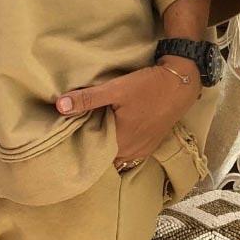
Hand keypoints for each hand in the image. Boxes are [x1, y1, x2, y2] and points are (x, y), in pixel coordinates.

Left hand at [55, 58, 201, 168]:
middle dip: (91, 146)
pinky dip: (118, 142)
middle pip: (104, 156)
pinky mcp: (150, 143)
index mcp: (120, 144)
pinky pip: (128, 149)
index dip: (80, 148)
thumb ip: (87, 99)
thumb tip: (59, 105)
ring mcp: (143, 150)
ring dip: (106, 144)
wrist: (180, 83)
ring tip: (91, 129)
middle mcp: (132, 153)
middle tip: (74, 132)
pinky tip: (111, 127)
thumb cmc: (148, 87)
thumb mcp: (115, 89)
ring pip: (116, 154)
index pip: (93, 157)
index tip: (66, 139)